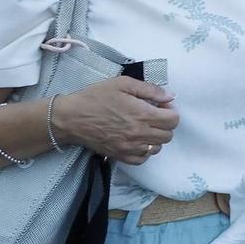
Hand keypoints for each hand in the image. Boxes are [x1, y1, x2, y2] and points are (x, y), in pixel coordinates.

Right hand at [52, 74, 179, 164]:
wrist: (70, 118)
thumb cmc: (95, 97)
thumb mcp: (123, 84)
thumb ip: (150, 89)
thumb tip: (170, 96)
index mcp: (142, 115)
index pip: (173, 120)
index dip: (170, 111)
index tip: (160, 107)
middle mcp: (139, 134)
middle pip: (168, 135)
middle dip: (164, 124)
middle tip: (152, 116)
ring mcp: (129, 147)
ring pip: (157, 148)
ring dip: (155, 138)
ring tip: (143, 127)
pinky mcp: (119, 156)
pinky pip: (142, 159)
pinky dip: (144, 151)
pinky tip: (136, 140)